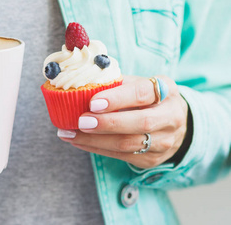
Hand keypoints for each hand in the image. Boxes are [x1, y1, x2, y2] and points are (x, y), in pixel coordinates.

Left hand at [58, 75, 188, 168]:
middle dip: (107, 123)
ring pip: (128, 144)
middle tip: (81, 121)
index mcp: (166, 90)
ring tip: (69, 133)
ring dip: (94, 140)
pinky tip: (78, 141)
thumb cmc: (147, 98)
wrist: (174, 124)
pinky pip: (121, 156)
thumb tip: (80, 85)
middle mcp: (171, 117)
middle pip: (140, 123)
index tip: (93, 103)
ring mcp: (164, 141)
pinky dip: (96, 148)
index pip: (143, 93)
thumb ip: (115, 84)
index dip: (117, 98)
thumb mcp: (138, 83)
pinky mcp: (152, 159)